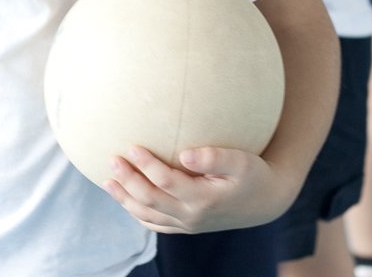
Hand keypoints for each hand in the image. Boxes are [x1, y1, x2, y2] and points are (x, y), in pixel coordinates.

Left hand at [103, 145, 292, 233]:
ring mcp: (187, 224)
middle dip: (128, 181)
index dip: (147, 165)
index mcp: (204, 199)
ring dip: (125, 199)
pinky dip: (137, 213)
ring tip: (107, 181)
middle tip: (112, 159)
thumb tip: (185, 154)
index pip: (166, 182)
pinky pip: (156, 225)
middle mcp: (191, 216)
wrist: (263, 201)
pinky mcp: (185, 226)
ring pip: (148, 216)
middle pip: (150, 200)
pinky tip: (125, 199)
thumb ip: (214, 157)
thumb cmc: (251, 174)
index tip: (132, 145)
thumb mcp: (242, 162)